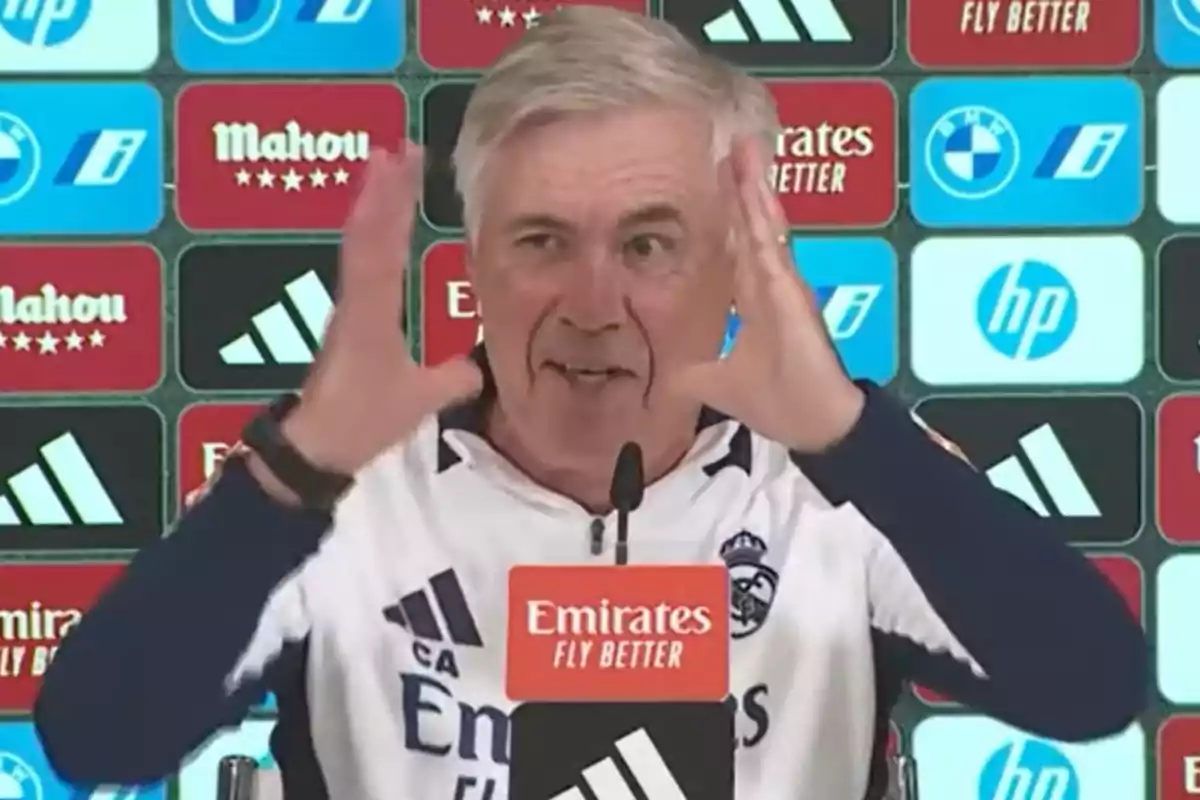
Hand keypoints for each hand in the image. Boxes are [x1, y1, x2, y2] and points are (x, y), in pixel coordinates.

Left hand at [281, 145, 482, 474]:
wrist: (314, 446)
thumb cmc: (362, 421)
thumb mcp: (417, 401)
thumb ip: (451, 379)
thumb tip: (480, 366)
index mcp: (373, 313)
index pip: (384, 246)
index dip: (393, 201)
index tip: (402, 160)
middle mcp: (357, 301)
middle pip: (368, 233)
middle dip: (384, 190)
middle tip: (399, 147)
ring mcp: (349, 309)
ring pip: (360, 246)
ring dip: (374, 206)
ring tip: (386, 168)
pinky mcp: (349, 321)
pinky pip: (361, 267)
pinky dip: (370, 236)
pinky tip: (379, 226)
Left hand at [670, 137, 864, 453]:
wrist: (816, 425)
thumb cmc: (779, 402)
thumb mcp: (718, 385)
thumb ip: (695, 373)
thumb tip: (667, 377)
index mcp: (757, 301)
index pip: (740, 246)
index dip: (731, 214)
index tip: (720, 180)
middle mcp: (771, 286)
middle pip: (753, 226)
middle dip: (741, 187)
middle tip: (731, 146)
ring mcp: (783, 286)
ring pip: (764, 227)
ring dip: (753, 188)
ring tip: (745, 149)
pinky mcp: (791, 293)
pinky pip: (772, 246)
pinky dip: (763, 217)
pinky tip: (754, 187)